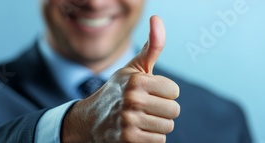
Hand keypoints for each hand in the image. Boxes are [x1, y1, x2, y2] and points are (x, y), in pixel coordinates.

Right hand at [62, 16, 179, 142]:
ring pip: (167, 128)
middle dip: (162, 111)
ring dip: (156, 126)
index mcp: (136, 80)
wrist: (90, 121)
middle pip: (174, 111)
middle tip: (144, 108)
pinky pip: (158, 142)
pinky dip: (150, 139)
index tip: (149, 93)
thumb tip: (158, 19)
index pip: (174, 92)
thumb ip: (152, 46)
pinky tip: (136, 131)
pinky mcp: (129, 140)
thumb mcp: (133, 68)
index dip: (164, 93)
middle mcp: (132, 99)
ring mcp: (129, 121)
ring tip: (140, 120)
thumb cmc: (118, 91)